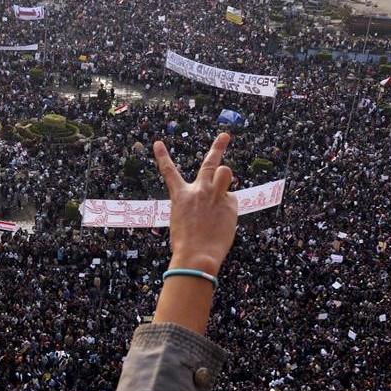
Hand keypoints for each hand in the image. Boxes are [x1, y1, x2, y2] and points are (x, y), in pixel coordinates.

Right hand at [153, 132, 237, 275]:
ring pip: (226, 173)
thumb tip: (214, 198)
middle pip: (210, 162)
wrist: (198, 256)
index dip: (162, 156)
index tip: (158, 143)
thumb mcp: (182, 219)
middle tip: (225, 135)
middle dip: (218, 146)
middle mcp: (199, 190)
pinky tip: (223, 221)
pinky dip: (228, 208)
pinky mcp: (230, 204)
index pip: (168, 171)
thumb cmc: (186, 243)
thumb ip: (196, 203)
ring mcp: (216, 195)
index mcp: (180, 196)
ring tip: (222, 188)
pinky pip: (231, 200)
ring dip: (225, 178)